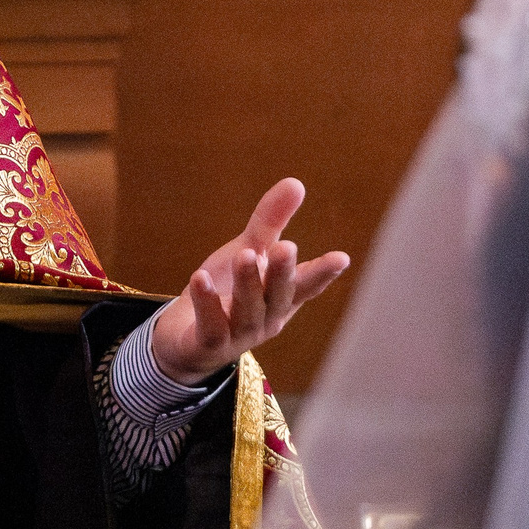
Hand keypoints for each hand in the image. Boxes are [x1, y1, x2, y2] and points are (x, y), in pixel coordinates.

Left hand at [147, 178, 348, 384]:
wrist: (186, 340)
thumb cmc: (226, 293)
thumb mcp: (247, 252)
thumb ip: (270, 222)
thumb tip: (296, 182)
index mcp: (280, 298)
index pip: (305, 285)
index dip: (323, 273)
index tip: (341, 258)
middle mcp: (266, 319)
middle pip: (279, 297)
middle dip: (283, 273)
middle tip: (286, 247)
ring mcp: (239, 336)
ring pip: (248, 311)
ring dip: (248, 283)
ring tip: (244, 254)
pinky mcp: (209, 345)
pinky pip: (211, 326)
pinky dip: (207, 303)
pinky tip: (199, 278)